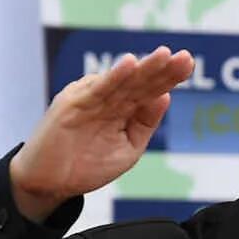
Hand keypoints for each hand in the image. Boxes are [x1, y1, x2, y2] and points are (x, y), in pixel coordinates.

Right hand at [9, 46, 193, 221]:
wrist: (50, 183)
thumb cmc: (87, 165)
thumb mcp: (128, 148)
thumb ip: (146, 123)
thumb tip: (166, 96)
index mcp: (124, 108)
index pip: (150, 89)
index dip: (169, 76)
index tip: (187, 63)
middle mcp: (110, 99)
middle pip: (140, 82)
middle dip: (162, 69)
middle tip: (185, 57)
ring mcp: (91, 99)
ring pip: (122, 82)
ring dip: (143, 68)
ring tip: (164, 56)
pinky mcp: (73, 104)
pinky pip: (97, 89)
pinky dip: (113, 77)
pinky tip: (129, 65)